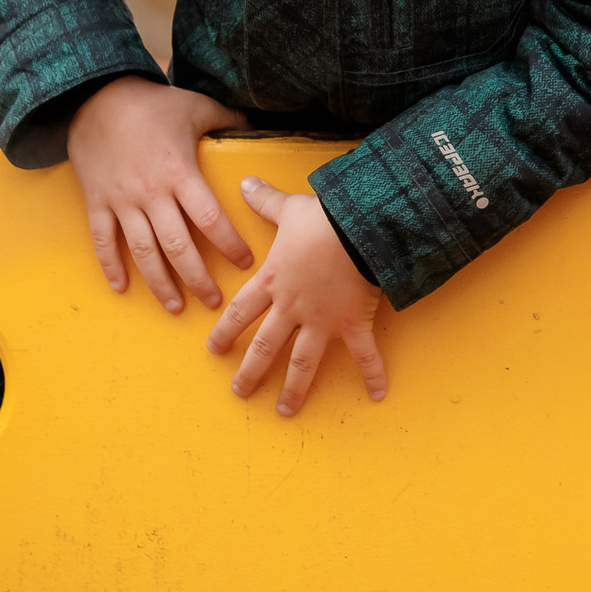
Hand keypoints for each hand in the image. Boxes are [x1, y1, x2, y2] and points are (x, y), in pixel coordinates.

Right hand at [65, 76, 254, 310]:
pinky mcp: (98, 203)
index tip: (245, 263)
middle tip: (215, 301)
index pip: (209, 218)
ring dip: (160, 283)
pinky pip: (103, 241)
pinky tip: (123, 287)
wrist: (94, 98)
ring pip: (144, 252)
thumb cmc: (150, 103)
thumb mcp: (195, 105)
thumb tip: (257, 127)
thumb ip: (228, 120)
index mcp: (179, 172)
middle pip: (178, 247)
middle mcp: (151, 194)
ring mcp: (122, 201)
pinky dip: (111, 267)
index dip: (229, 244)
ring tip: (176, 307)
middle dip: (198, 278)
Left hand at [206, 178, 388, 416]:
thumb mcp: (288, 207)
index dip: (225, 331)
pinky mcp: (352, 324)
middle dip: (250, 371)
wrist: (358, 229)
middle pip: (266, 345)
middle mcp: (293, 307)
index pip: (241, 311)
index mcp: (274, 281)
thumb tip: (245, 182)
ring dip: (293, 388)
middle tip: (239, 391)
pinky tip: (377, 395)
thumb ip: (265, 200)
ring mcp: (322, 320)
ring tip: (283, 410)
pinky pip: (363, 355)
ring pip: (302, 362)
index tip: (213, 349)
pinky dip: (372, 375)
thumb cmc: (323, 218)